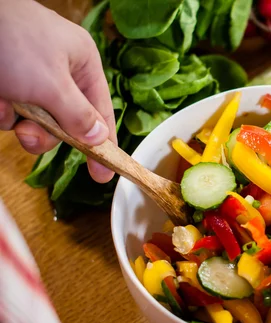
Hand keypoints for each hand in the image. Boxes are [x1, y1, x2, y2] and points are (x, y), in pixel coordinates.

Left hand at [0, 0, 114, 182]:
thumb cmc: (13, 42)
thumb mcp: (51, 85)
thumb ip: (78, 116)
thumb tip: (100, 138)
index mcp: (81, 63)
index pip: (101, 112)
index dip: (104, 145)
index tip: (102, 175)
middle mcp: (59, 69)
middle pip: (65, 120)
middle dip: (45, 132)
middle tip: (27, 135)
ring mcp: (30, 74)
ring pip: (35, 119)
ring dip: (17, 120)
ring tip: (3, 103)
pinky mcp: (7, 79)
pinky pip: (11, 110)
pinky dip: (1, 110)